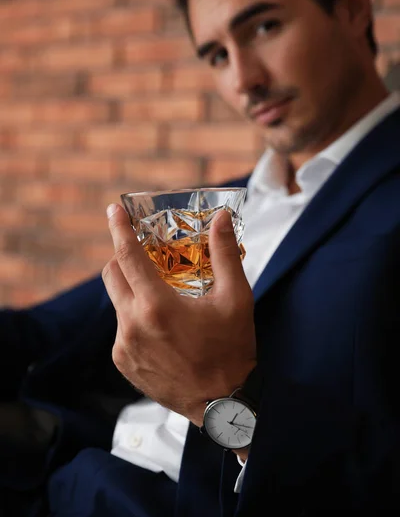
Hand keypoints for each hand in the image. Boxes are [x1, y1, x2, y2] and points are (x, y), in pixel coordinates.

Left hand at [102, 204, 255, 425]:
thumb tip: (220, 217)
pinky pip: (121, 329)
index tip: (112, 210)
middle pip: (112, 275)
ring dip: (134, 292)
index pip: (128, 255)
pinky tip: (162, 329)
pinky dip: (136, 318)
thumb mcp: (236, 298)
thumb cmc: (232, 349)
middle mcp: (132, 325)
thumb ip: (224, 253)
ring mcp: (124, 346)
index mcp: (157, 305)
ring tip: (163, 299)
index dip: (119, 229)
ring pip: (118, 303)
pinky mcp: (123, 363)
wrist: (223, 405)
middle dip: (123, 258)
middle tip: (145, 256)